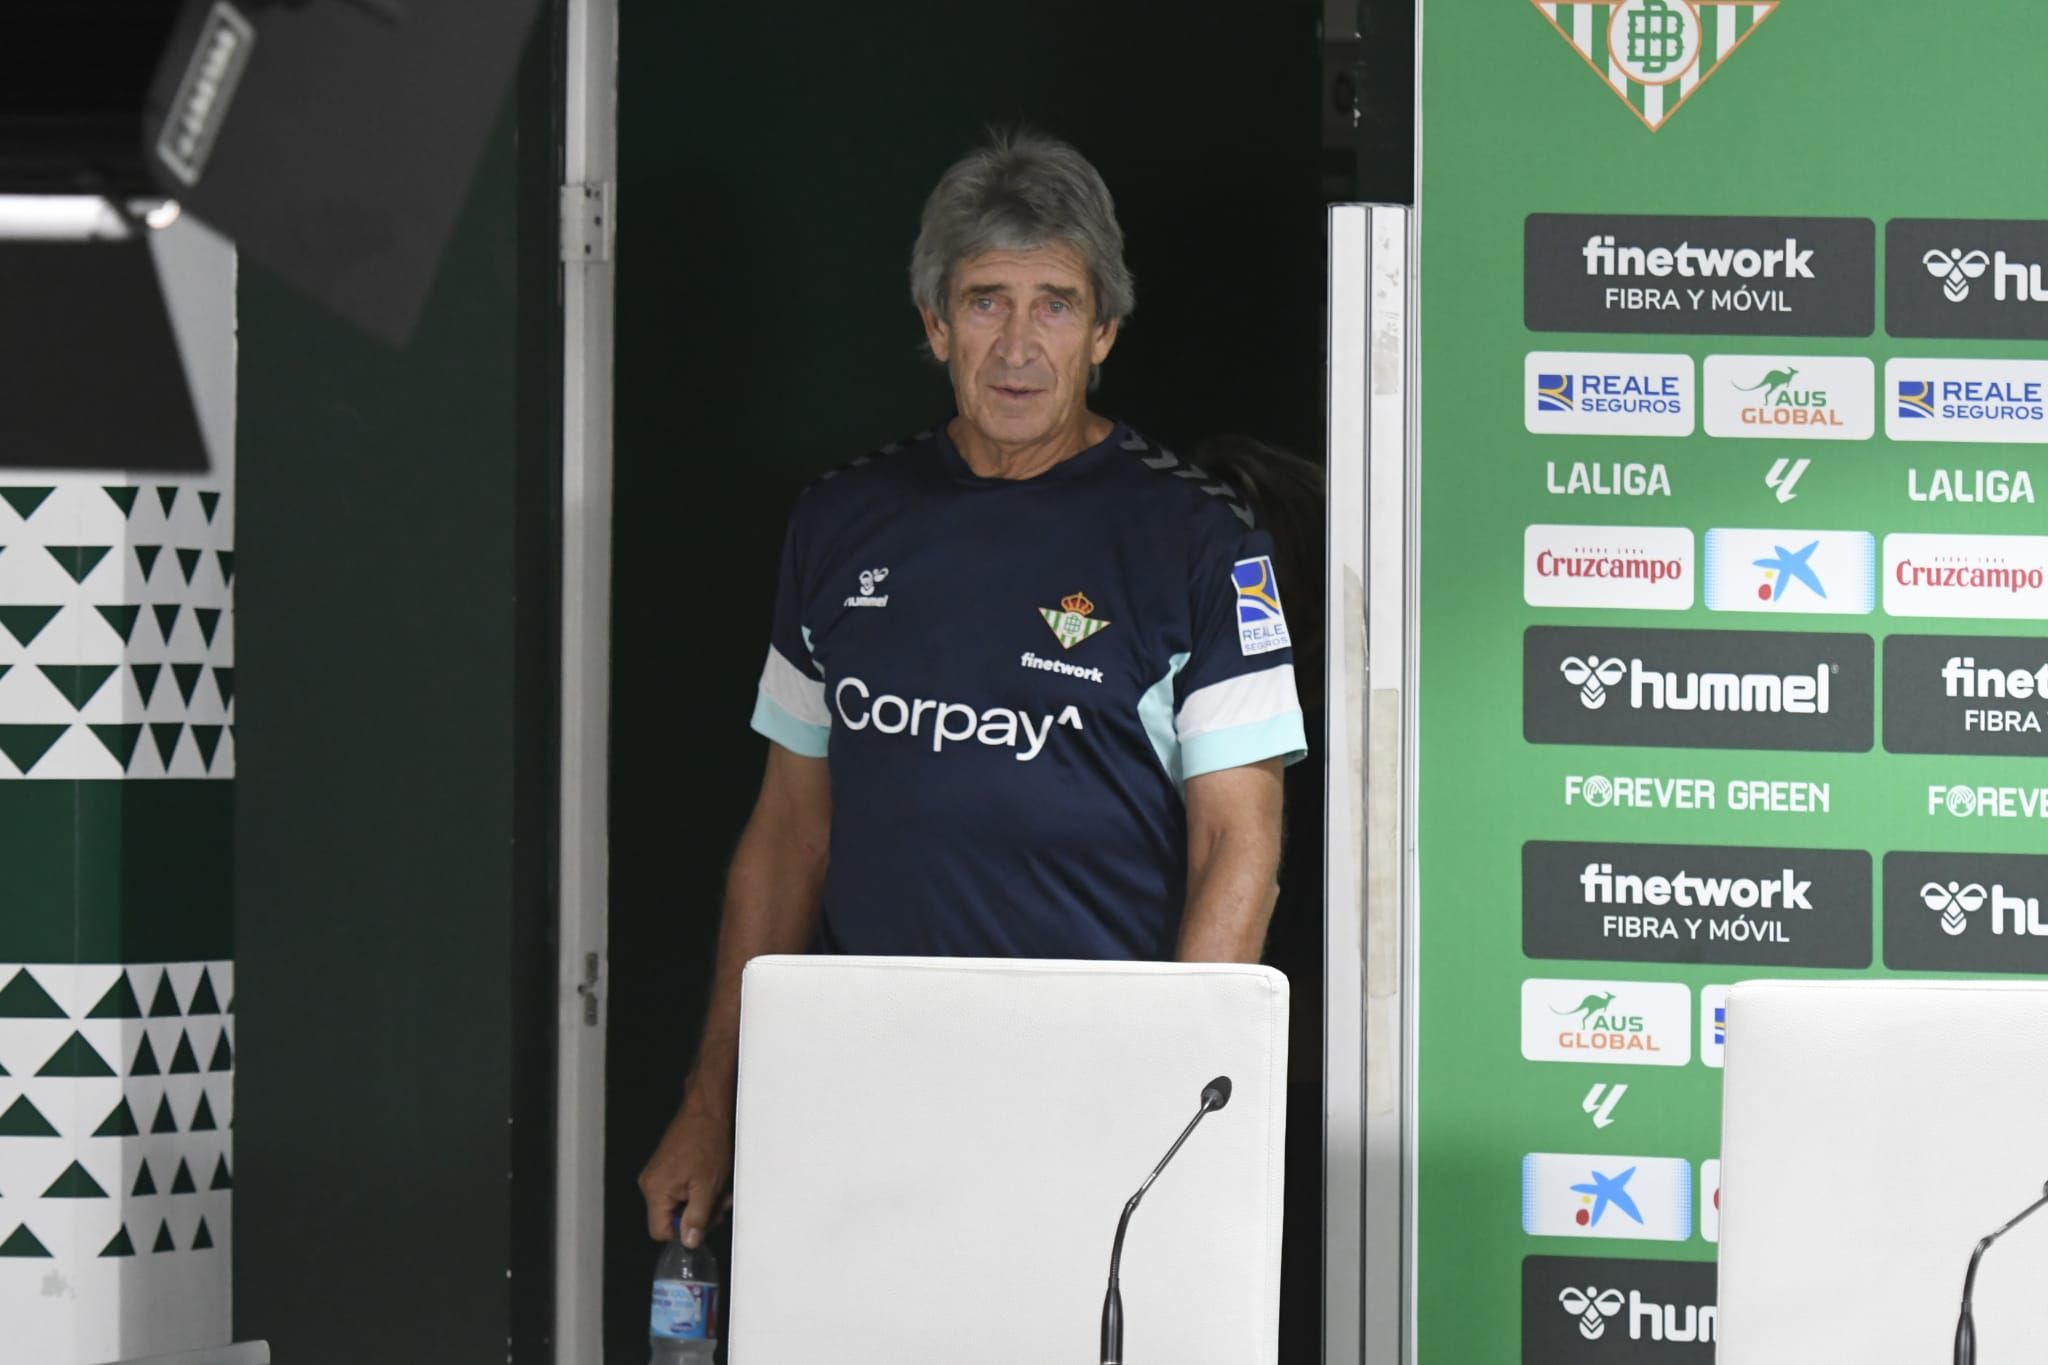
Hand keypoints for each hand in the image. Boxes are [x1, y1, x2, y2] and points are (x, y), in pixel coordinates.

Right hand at [638, 1089, 734, 1247]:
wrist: (707, 1110)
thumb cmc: (706, 1141)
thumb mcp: (707, 1187)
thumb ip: (697, 1218)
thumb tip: (689, 1242)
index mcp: (655, 1191)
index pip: (660, 1232)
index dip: (684, 1232)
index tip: (704, 1223)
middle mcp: (650, 1184)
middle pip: (670, 1218)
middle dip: (698, 1216)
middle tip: (719, 1206)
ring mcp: (658, 1175)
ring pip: (678, 1204)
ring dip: (702, 1203)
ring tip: (720, 1191)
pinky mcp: (666, 1167)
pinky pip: (679, 1190)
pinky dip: (697, 1190)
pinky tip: (713, 1181)